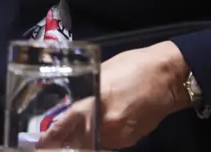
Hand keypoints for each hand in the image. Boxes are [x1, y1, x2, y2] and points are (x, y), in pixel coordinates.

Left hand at [39, 41, 190, 148]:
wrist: (168, 77)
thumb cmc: (134, 66)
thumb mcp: (103, 72)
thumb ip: (88, 91)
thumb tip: (74, 102)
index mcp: (97, 101)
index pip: (68, 123)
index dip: (54, 134)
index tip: (43, 141)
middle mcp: (107, 123)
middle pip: (80, 140)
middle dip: (68, 141)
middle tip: (57, 140)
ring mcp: (121, 134)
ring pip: (95, 144)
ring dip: (84, 140)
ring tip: (77, 133)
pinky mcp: (132, 140)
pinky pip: (110, 143)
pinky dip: (102, 138)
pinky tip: (100, 128)